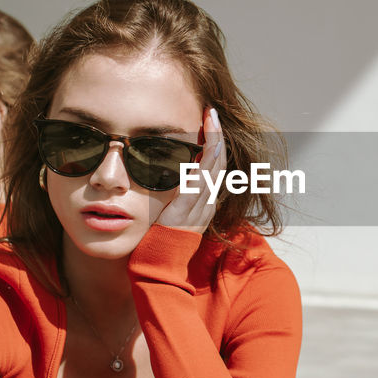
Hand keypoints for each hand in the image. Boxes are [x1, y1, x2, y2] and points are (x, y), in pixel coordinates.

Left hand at [156, 107, 225, 234]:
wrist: (158, 264)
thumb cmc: (159, 241)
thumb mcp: (171, 216)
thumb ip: (174, 199)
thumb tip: (170, 178)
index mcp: (204, 204)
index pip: (215, 169)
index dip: (216, 145)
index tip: (211, 125)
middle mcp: (207, 203)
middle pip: (219, 163)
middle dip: (218, 136)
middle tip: (213, 113)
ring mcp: (200, 205)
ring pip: (215, 167)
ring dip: (216, 140)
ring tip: (212, 118)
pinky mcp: (188, 207)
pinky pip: (203, 178)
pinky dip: (208, 157)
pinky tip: (209, 141)